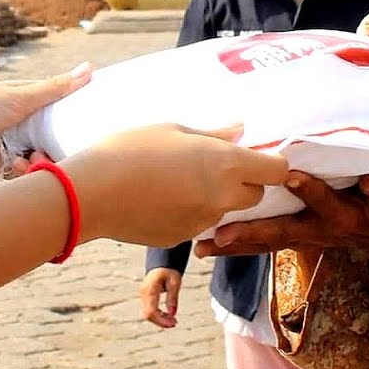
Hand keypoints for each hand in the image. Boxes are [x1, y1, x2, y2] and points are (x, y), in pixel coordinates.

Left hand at [0, 63, 91, 176]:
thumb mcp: (20, 96)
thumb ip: (55, 88)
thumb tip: (90, 68)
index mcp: (30, 103)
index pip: (62, 112)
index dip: (76, 120)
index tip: (93, 128)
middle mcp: (25, 125)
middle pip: (55, 140)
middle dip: (60, 148)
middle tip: (64, 150)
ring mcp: (14, 146)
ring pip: (42, 159)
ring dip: (41, 161)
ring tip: (34, 157)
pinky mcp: (2, 167)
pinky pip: (24, 174)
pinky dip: (25, 172)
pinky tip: (18, 164)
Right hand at [63, 124, 287, 247]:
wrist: (92, 193)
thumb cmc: (130, 149)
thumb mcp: (172, 130)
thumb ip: (213, 135)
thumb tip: (240, 131)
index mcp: (225, 164)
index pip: (277, 170)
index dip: (270, 163)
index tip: (254, 155)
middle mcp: (222, 197)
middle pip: (255, 195)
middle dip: (243, 182)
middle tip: (213, 166)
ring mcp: (203, 222)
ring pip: (224, 210)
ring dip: (214, 198)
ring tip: (178, 179)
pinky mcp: (182, 238)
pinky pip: (197, 223)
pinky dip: (188, 212)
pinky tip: (160, 198)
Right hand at [140, 269, 181, 328]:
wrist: (162, 262)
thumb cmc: (169, 270)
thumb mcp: (175, 282)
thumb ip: (173, 298)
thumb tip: (173, 314)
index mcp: (150, 289)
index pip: (151, 311)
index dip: (161, 321)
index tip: (173, 323)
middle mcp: (144, 293)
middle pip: (148, 315)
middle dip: (161, 322)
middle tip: (175, 323)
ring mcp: (143, 295)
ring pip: (147, 314)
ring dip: (160, 319)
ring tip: (173, 320)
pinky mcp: (145, 297)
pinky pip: (149, 310)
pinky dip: (158, 315)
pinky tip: (168, 315)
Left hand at [195, 173, 368, 290]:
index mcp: (343, 215)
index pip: (324, 201)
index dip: (310, 190)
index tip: (290, 175)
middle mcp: (317, 229)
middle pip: (280, 231)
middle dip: (250, 233)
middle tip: (219, 236)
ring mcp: (303, 236)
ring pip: (265, 242)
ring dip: (234, 245)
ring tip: (202, 248)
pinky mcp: (293, 237)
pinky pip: (262, 243)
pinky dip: (237, 244)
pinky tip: (209, 245)